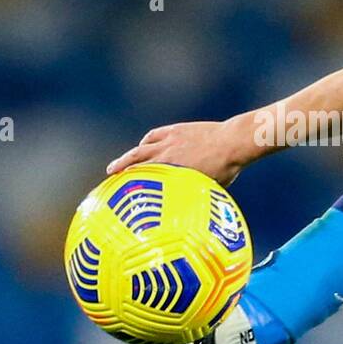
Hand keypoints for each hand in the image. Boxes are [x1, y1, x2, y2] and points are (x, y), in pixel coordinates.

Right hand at [106, 120, 246, 185]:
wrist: (234, 141)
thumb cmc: (226, 168)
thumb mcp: (208, 189)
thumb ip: (195, 195)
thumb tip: (190, 213)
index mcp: (172, 172)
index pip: (144, 180)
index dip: (130, 188)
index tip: (118, 196)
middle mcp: (166, 155)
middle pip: (136, 164)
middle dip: (121, 172)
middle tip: (109, 180)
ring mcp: (169, 140)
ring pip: (141, 149)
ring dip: (126, 158)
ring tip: (115, 166)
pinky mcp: (176, 130)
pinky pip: (154, 136)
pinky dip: (146, 142)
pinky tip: (143, 145)